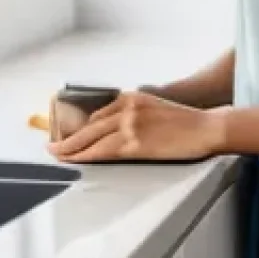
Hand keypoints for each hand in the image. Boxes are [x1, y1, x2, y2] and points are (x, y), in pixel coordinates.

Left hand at [47, 91, 228, 162]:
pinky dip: (84, 155)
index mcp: (130, 98)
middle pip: (89, 125)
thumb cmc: (186, 123)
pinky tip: (74, 160)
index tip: (68, 134)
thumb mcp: (153, 109)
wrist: (207, 127)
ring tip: (56, 155)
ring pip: (90, 138)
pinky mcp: (135, 142)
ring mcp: (129, 123)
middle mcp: (126, 106)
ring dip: (70, 148)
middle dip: (67, 137)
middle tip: (51, 145)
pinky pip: (102, 150)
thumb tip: (115, 131)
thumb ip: (133, 115)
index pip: (97, 114)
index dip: (81, 127)